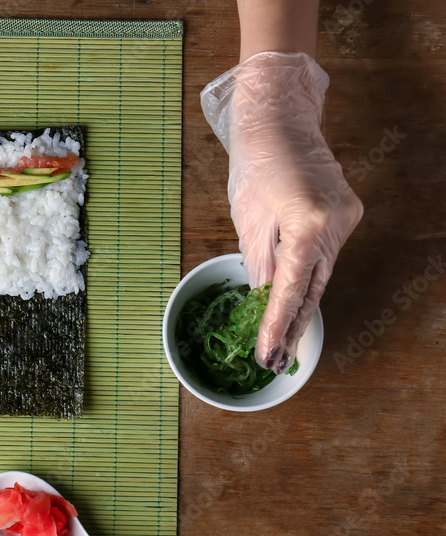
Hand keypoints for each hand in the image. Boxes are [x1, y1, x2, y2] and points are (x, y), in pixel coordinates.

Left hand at [201, 51, 362, 371]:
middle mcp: (334, 222)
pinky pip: (323, 254)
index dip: (278, 326)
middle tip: (276, 363)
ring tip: (281, 343)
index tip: (268, 355)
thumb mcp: (246, 216)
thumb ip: (260, 260)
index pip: (290, 288)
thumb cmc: (254, 160)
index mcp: (305, 222)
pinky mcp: (347, 213)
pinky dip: (307, 276)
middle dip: (293, 327)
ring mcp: (345, 218)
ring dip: (300, 306)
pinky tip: (294, 302)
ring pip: (320, 273)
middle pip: (311, 286)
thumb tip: (263, 298)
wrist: (280, 115)